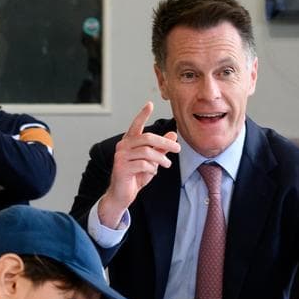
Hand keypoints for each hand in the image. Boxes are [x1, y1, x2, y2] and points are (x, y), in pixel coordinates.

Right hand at [97, 102, 179, 227]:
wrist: (122, 195)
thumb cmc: (136, 176)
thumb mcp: (152, 161)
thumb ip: (161, 148)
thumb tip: (173, 134)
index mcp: (129, 142)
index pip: (136, 125)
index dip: (142, 114)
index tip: (150, 104)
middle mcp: (123, 146)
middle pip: (147, 138)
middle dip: (165, 143)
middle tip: (178, 148)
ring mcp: (121, 157)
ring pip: (147, 152)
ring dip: (160, 159)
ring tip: (167, 164)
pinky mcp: (121, 168)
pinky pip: (143, 164)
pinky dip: (152, 168)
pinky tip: (152, 172)